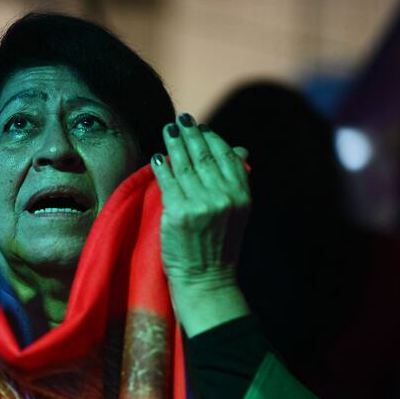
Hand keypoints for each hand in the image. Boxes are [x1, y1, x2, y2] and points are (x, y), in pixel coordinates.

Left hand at [151, 113, 250, 335]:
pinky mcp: (178, 213)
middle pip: (204, 156)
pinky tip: (158, 156)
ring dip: (174, 144)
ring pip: (184, 165)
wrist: (206, 279)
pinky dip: (162, 166)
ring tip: (168, 130)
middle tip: (181, 119)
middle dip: (191, 134)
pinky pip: (167, 181)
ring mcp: (200, 204)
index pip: (225, 156)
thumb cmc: (219, 246)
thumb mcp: (238, 211)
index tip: (201, 127)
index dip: (212, 138)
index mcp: (241, 195)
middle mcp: (223, 197)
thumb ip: (236, 179)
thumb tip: (239, 148)